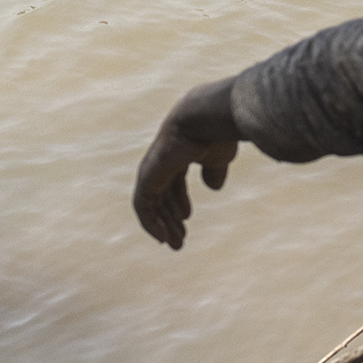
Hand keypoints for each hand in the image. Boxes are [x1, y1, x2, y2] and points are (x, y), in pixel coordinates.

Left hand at [133, 79, 240, 248]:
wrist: (203, 119)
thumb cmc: (216, 133)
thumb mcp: (219, 157)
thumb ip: (214, 171)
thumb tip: (213, 187)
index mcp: (178, 153)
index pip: (173, 181)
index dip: (179, 202)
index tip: (186, 219)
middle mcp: (162, 161)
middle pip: (162, 195)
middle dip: (170, 218)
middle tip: (179, 240)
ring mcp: (152, 169)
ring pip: (152, 204)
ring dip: (162, 225)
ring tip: (175, 243)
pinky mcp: (147, 178)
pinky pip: (143, 207)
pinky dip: (151, 223)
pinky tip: (162, 237)